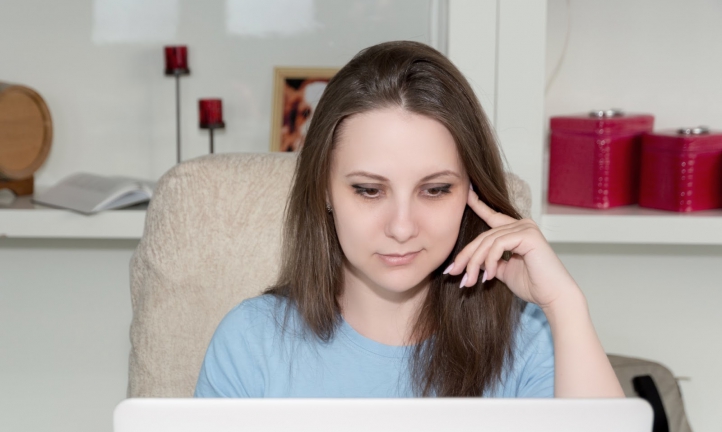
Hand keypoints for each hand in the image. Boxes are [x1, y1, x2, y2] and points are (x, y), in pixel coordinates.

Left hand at [444, 186, 579, 309]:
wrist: (553, 296)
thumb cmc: (533, 285)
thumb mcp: (503, 271)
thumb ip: (490, 262)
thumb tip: (471, 261)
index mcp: (516, 231)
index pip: (492, 217)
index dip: (478, 205)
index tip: (467, 195)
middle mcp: (521, 225)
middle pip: (483, 236)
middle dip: (466, 256)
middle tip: (452, 273)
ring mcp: (525, 228)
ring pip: (488, 241)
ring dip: (474, 263)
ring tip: (470, 281)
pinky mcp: (528, 235)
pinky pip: (498, 245)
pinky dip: (490, 261)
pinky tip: (488, 276)